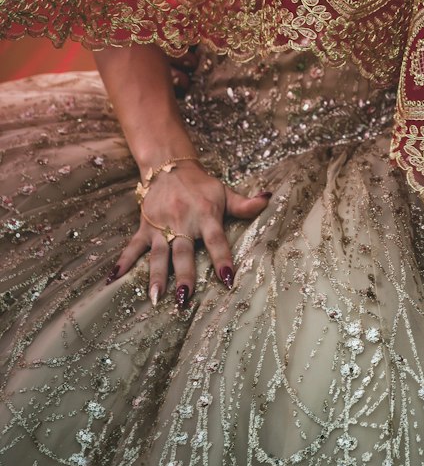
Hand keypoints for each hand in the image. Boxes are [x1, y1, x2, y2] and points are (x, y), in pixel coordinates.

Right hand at [107, 162, 270, 306]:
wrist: (170, 166)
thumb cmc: (202, 185)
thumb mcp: (225, 192)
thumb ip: (245, 204)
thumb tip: (269, 199)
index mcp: (206, 215)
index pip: (216, 240)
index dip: (222, 258)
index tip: (227, 278)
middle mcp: (183, 222)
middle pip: (183, 252)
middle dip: (184, 275)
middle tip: (184, 299)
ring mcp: (161, 226)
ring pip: (158, 254)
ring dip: (156, 275)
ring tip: (155, 297)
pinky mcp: (144, 227)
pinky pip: (132, 247)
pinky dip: (122, 262)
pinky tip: (112, 279)